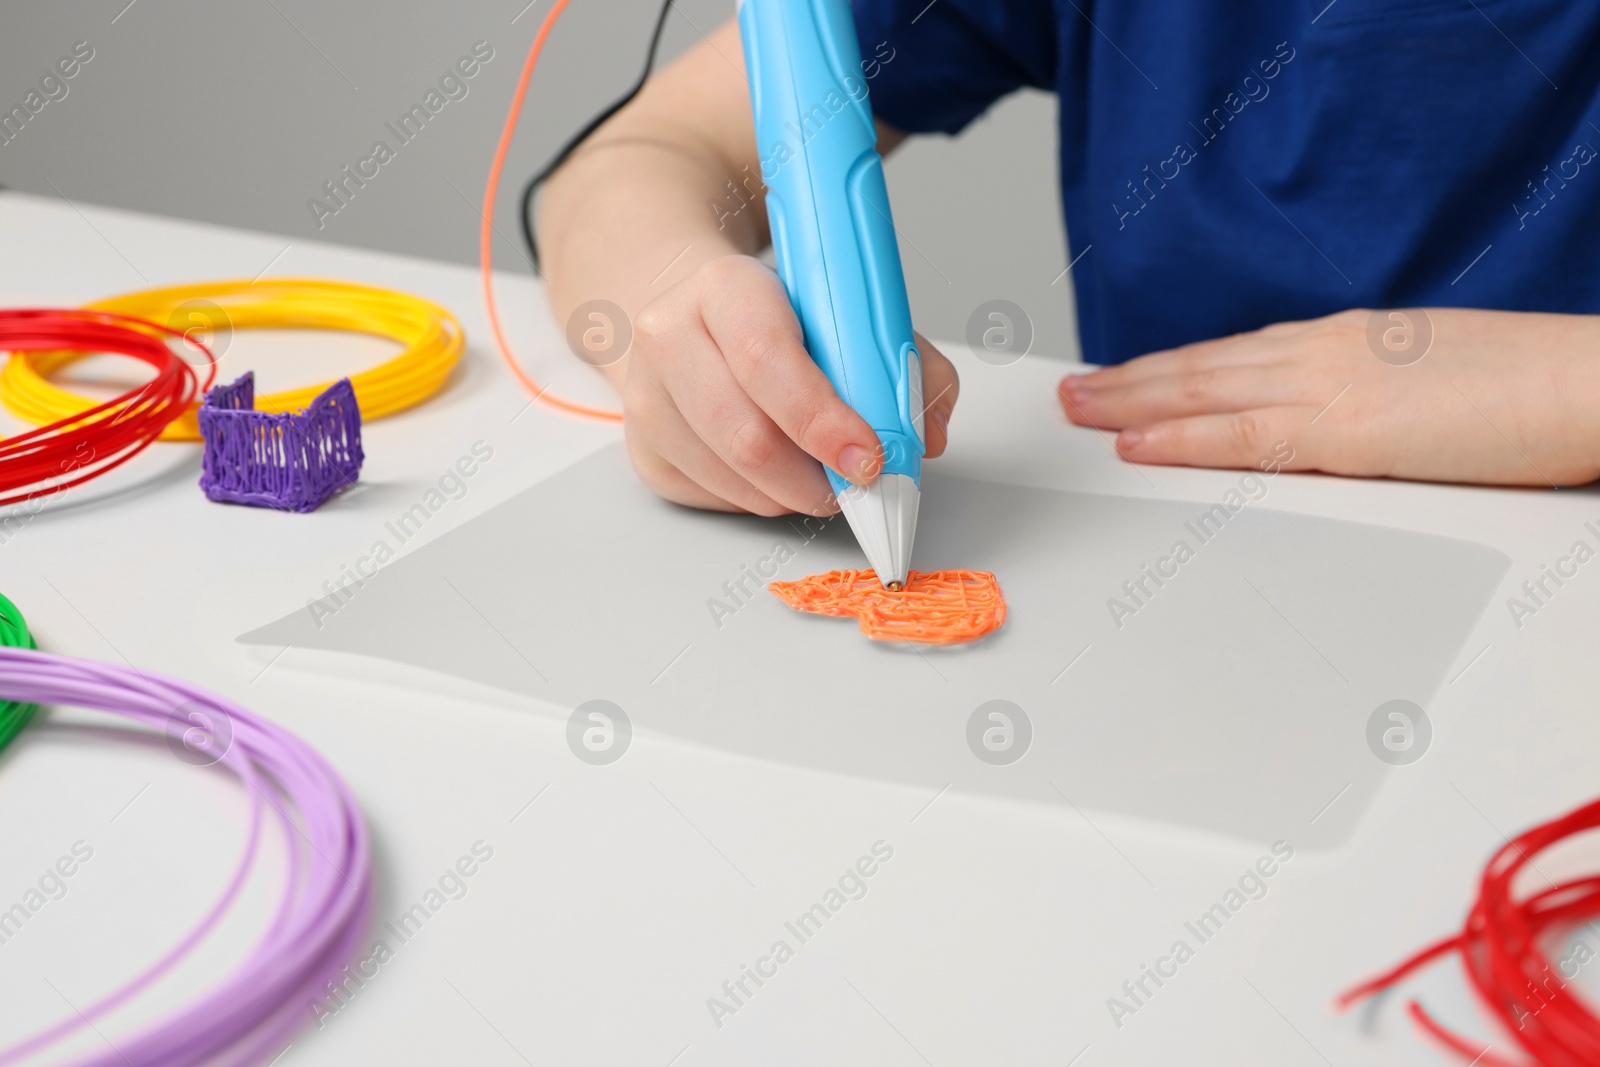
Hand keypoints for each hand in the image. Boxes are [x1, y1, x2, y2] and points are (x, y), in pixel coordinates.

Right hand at [620, 254, 958, 514]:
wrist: (694, 316)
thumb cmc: (779, 317)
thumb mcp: (846, 312)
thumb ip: (904, 363)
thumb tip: (928, 434)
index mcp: (724, 287)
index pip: (766, 359)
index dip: (822, 419)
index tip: (869, 457)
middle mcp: (668, 336)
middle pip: (745, 434)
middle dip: (816, 478)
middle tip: (858, 485)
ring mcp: (646, 398)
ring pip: (733, 479)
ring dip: (794, 495)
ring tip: (824, 477)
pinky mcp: (644, 450)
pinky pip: (715, 499)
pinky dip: (763, 500)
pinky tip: (780, 474)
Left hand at [1058, 308, 1599, 486]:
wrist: (1594, 382)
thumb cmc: (1527, 387)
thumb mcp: (1426, 381)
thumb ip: (1368, 396)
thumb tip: (1333, 421)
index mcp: (1348, 342)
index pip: (1236, 356)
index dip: (1171, 369)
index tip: (1125, 380)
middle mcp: (1328, 353)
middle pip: (1204, 367)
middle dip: (1129, 382)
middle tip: (1071, 394)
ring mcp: (1333, 387)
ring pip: (1205, 391)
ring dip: (1131, 402)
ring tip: (1077, 412)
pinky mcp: (1350, 431)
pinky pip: (1244, 437)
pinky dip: (1181, 438)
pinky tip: (1135, 444)